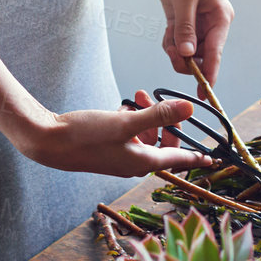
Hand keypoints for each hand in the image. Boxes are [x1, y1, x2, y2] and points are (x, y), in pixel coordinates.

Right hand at [10, 93, 216, 179]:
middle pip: (163, 144)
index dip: (197, 157)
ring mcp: (119, 156)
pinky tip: (123, 106)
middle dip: (164, 121)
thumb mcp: (126, 123)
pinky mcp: (107, 148)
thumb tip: (189, 109)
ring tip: (136, 97)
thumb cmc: (85, 136)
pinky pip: (129, 134)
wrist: (48, 141)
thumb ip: (158, 115)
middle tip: (156, 101)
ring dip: (146, 116)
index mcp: (143, 162)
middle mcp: (133, 163)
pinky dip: (130, 119)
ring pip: (145, 136)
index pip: (179, 160)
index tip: (212, 159)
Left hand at [148, 0, 234, 92]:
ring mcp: (195, 24)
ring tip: (168, 39)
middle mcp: (211, 23)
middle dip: (186, 60)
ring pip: (187, 52)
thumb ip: (186, 27)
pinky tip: (167, 32)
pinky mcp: (181, 21)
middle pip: (201, 57)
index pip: (216, 53)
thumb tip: (189, 55)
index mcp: (220, 17)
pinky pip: (176, 43)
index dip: (210, 74)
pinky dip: (169, 43)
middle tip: (173, 51)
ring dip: (176, 51)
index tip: (205, 94)